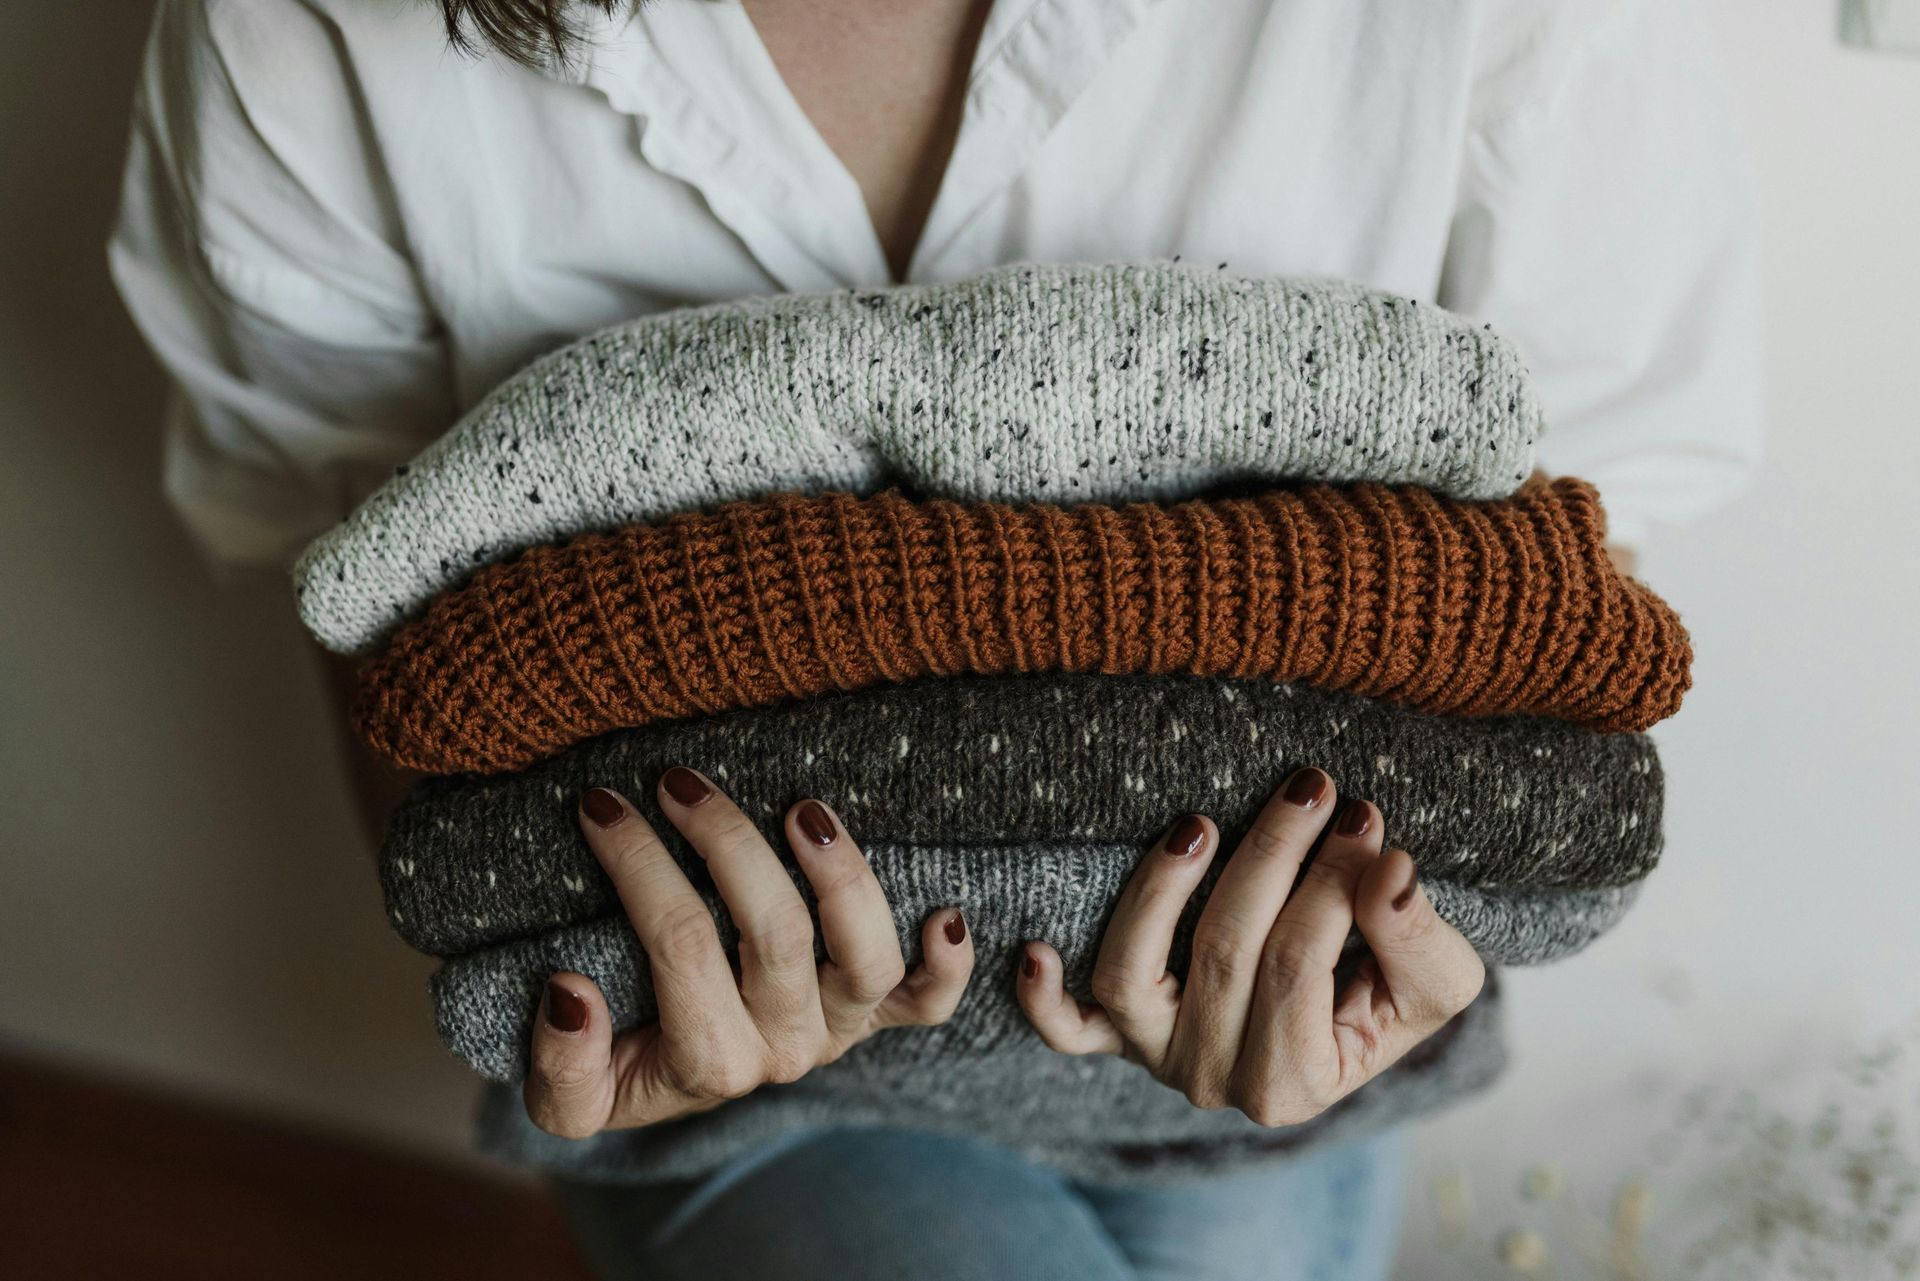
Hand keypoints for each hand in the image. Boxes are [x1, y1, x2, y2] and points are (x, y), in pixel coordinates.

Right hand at [524, 768, 974, 1137]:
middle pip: (773, 934)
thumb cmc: (616, 1065)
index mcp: (708, 1061)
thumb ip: (560, 1066)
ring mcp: (841, 1027)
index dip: (640, 866)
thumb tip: (571, 993)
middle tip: (677, 780)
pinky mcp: (879, 1012)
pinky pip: (931, 1000)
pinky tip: (946, 912)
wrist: (667, 1086)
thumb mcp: (566, 1097)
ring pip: (865, 957)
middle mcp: (785, 1047)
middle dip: (723, 842)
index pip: (678, 943)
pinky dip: (948, 962)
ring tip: (799, 807)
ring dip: (840, 876)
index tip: (601, 804)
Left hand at [1016, 768, 1484, 1126]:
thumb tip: (1389, 870)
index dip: (1330, 884)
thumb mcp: (1436, 978)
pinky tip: (1035, 947)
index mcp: (1294, 1085)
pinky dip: (1044, 996)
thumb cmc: (1389, 990)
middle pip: (1222, 953)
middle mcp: (1213, 1081)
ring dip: (1159, 890)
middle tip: (1311, 787)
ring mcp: (1154, 1056)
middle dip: (1271, 858)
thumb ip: (1416, 934)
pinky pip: (1064, 1027)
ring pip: (1130, 975)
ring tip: (1199, 823)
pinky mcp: (1113, 1031)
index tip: (1362, 814)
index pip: (1298, 965)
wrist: (1349, 1014)